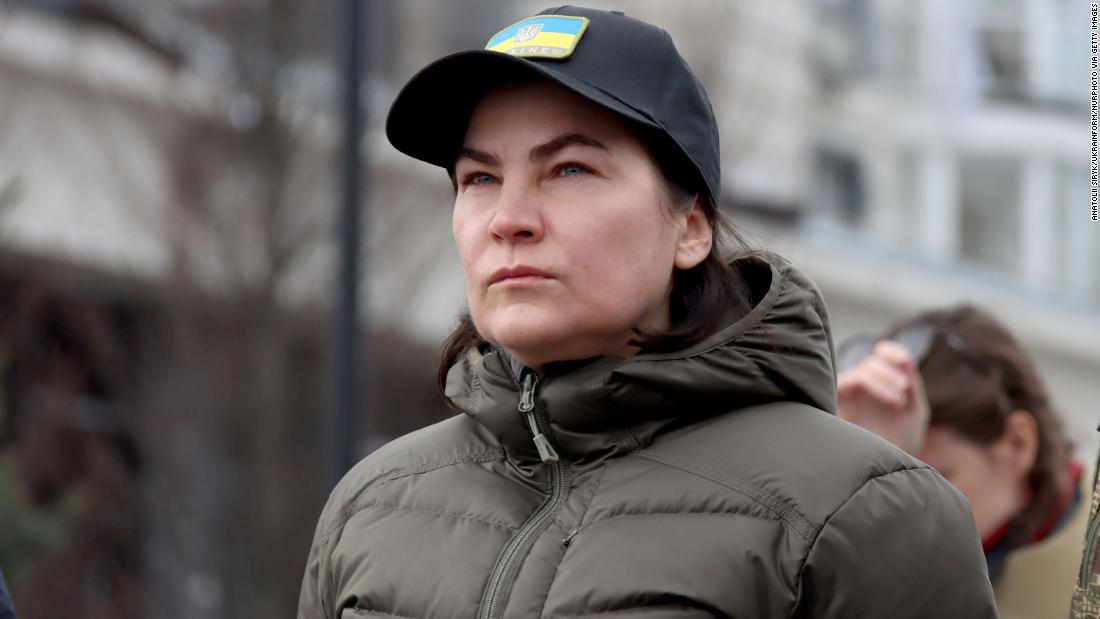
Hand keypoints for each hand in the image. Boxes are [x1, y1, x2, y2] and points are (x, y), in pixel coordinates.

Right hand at [836, 340, 930, 454]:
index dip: (890, 352)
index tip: (905, 361)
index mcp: (875, 389)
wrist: (884, 478)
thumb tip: (906, 358)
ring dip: (883, 377)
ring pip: (860, 371)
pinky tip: (892, 398)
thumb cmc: (898, 447)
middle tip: (904, 390)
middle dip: (889, 371)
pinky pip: (846, 381)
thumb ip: (912, 385)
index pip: (876, 358)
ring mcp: (846, 399)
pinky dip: (871, 382)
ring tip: (900, 399)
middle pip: (869, 363)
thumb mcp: (913, 414)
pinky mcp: (835, 406)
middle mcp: (858, 392)